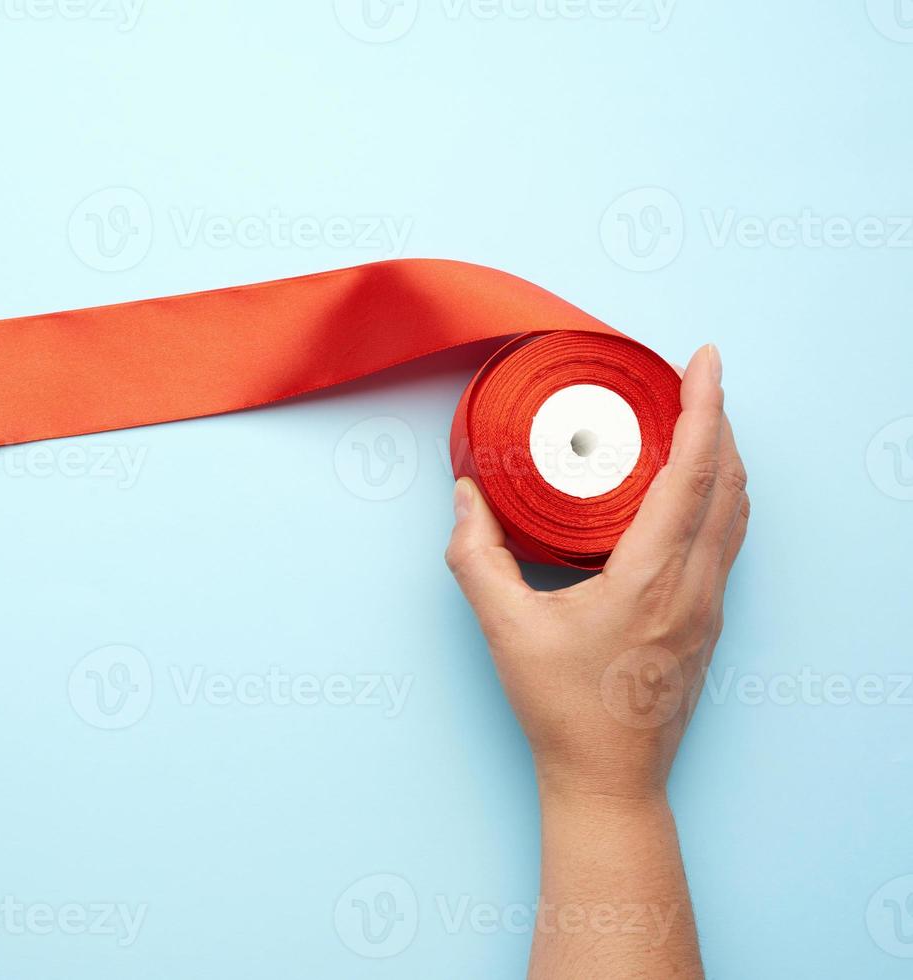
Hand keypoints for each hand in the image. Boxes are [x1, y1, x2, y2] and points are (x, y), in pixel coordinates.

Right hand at [445, 344, 747, 803]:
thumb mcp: (505, 628)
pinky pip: (726, 540)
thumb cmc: (562, 709)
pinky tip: (690, 491)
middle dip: (718, 418)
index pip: (694, 472)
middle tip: (692, 377)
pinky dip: (718, 496)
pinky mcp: (706, 622)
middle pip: (729, 481)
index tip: (704, 360)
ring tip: (695, 421)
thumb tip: (466, 496)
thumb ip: (476, 556)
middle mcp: (694, 585)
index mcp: (652, 577)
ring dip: (724, 458)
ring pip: (736, 512)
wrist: (609, 780)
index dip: (704, 407)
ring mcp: (708, 606)